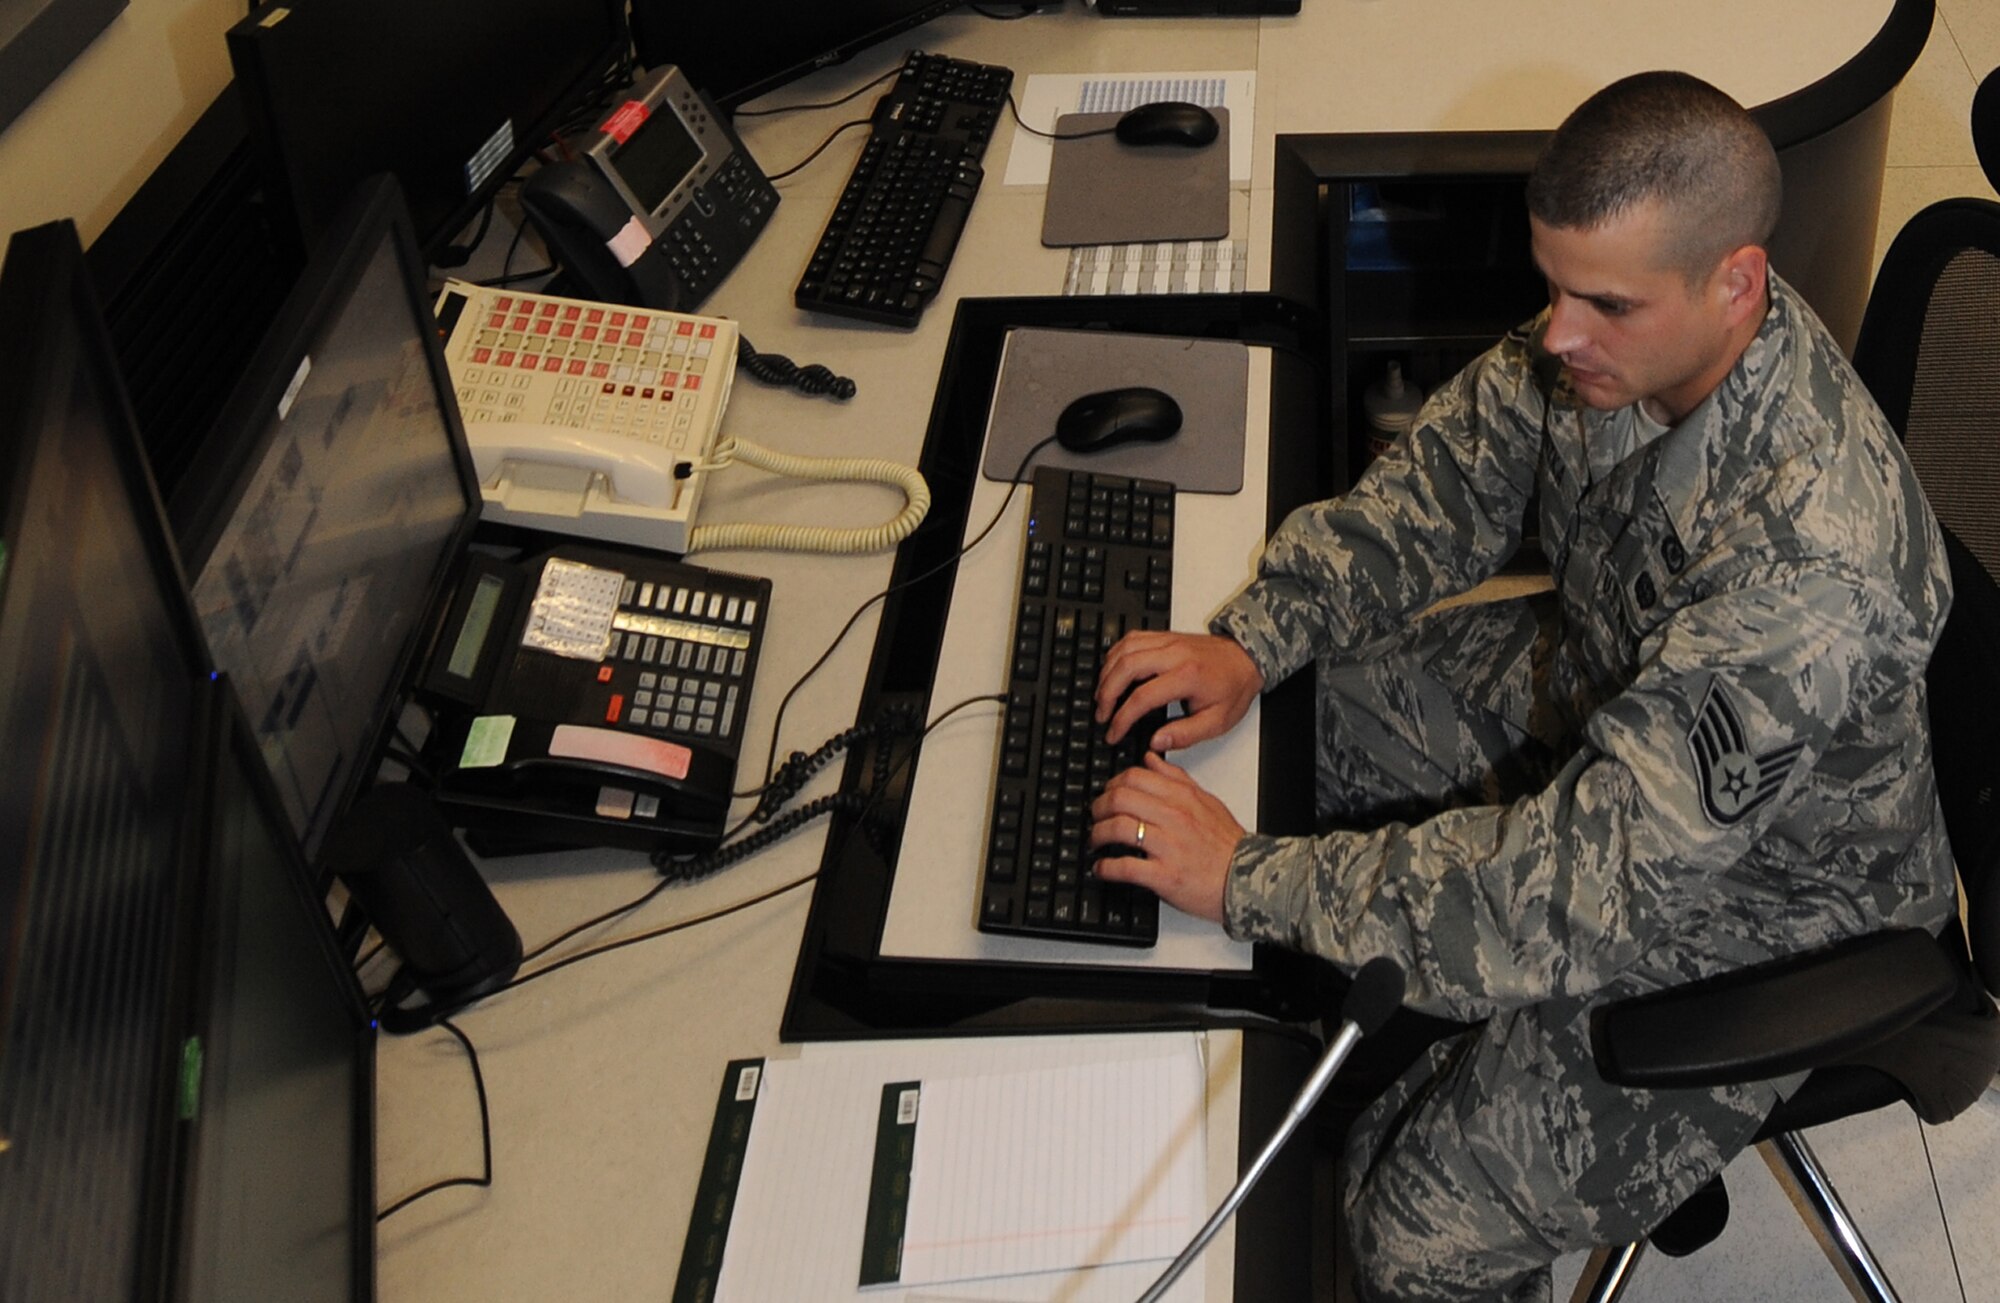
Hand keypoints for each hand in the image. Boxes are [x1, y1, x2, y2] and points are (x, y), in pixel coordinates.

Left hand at [1088, 752, 1244, 924]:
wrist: (1248, 879)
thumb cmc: (1226, 845)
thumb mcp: (1206, 801)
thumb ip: (1176, 778)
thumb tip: (1150, 759)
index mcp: (1182, 798)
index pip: (1134, 777)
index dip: (1112, 784)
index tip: (1107, 794)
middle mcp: (1174, 818)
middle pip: (1120, 799)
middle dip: (1099, 807)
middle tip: (1096, 817)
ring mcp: (1169, 847)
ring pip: (1119, 828)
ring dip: (1098, 834)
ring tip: (1096, 841)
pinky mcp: (1165, 876)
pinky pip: (1125, 866)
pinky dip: (1106, 867)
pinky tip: (1102, 868)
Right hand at [1094, 631, 1262, 748]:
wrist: (1247, 658)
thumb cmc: (1233, 687)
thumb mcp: (1217, 721)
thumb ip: (1185, 734)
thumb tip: (1156, 741)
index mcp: (1187, 676)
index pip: (1143, 697)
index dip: (1122, 719)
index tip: (1114, 733)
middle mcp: (1174, 654)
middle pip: (1126, 667)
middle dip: (1107, 693)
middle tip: (1102, 714)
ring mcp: (1168, 641)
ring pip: (1124, 649)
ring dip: (1108, 673)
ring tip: (1103, 696)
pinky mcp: (1164, 636)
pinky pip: (1131, 638)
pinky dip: (1116, 654)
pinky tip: (1113, 671)